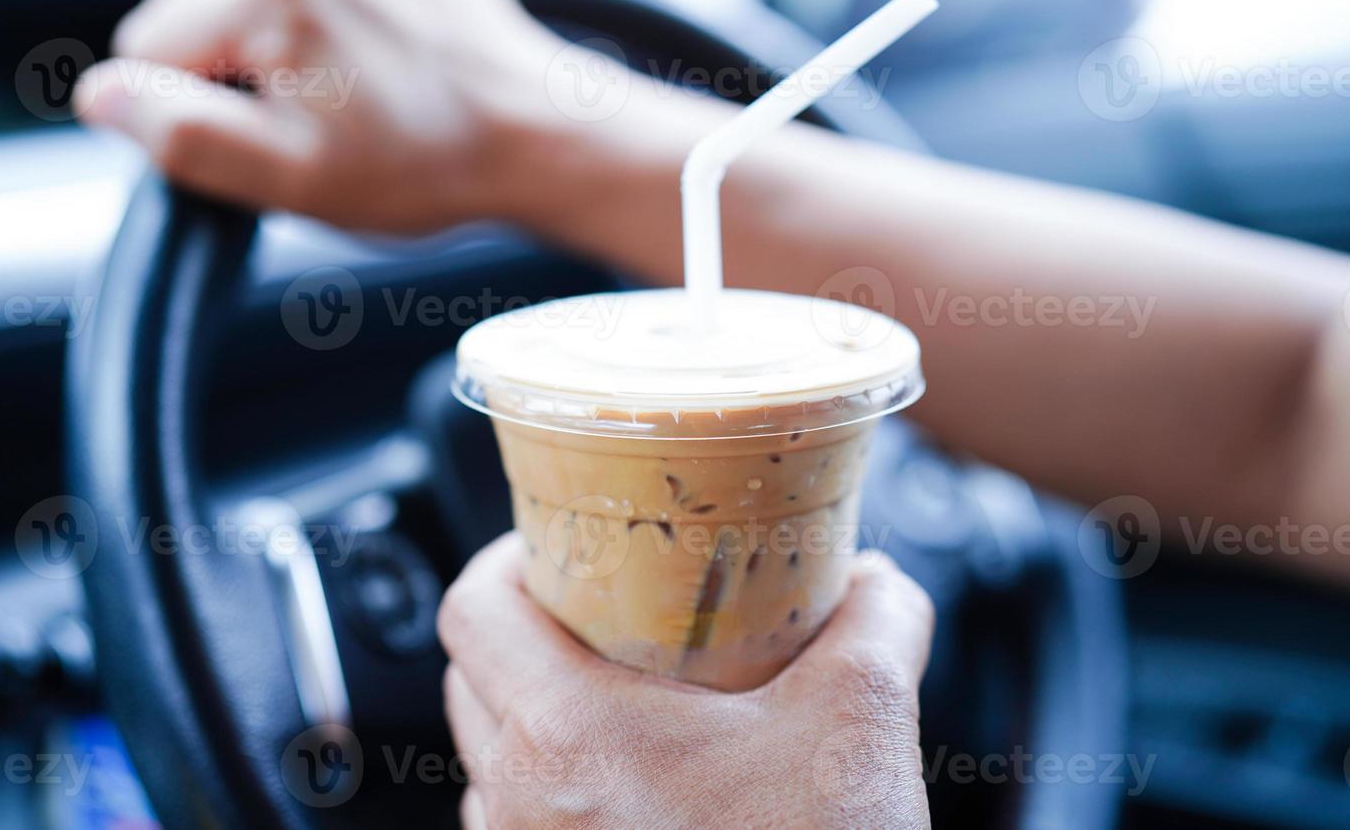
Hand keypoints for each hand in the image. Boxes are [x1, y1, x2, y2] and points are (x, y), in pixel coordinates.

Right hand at [73, 0, 568, 232]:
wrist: (538, 133)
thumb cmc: (427, 164)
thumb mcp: (294, 179)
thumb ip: (187, 137)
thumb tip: (101, 94)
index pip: (151, 45)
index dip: (193, 106)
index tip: (265, 135)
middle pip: (199, 2)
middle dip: (234, 63)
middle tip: (317, 117)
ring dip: (277, 29)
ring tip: (351, 84)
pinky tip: (370, 47)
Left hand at [437, 533, 934, 828]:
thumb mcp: (863, 723)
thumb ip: (876, 625)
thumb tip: (878, 584)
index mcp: (569, 734)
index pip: (472, 608)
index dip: (506, 558)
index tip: (556, 547)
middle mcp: (519, 804)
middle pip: (471, 675)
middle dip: (527, 630)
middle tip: (598, 610)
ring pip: (488, 757)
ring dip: (533, 714)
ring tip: (616, 698)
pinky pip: (513, 824)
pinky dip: (550, 788)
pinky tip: (632, 788)